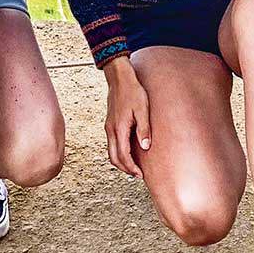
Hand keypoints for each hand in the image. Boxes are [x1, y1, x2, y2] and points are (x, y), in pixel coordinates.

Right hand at [103, 58, 151, 176]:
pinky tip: (128, 151)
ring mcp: (108, 127)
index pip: (123, 155)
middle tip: (137, 174)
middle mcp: (111, 130)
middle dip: (125, 169)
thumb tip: (145, 147)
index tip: (140, 174)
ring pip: (111, 152)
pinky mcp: (109, 124)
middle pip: (114, 158)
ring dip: (120, 162)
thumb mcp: (143, 109)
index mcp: (119, 128)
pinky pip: (111, 144)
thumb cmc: (133, 92)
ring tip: (133, 166)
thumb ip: (143, 129)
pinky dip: (118, 153)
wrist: (119, 78)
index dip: (131, 167)